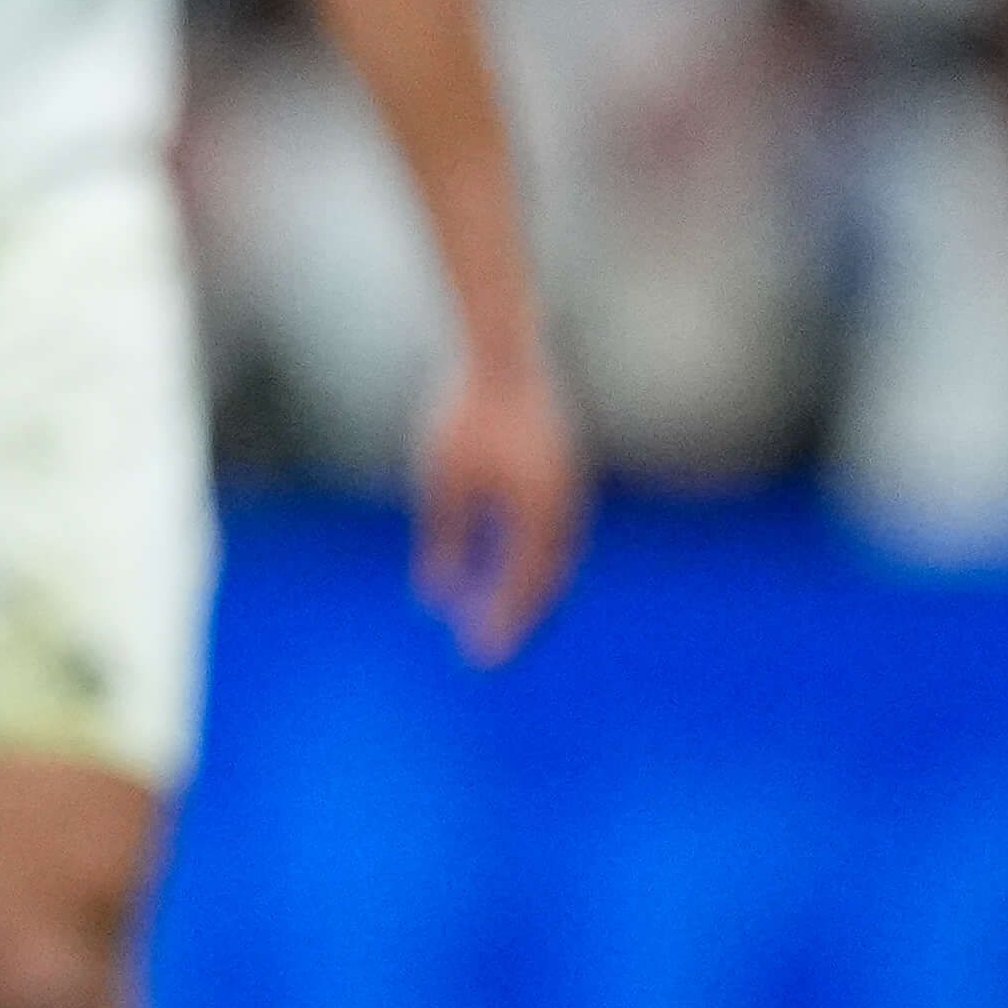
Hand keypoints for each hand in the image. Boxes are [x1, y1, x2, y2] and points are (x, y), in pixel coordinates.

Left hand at [408, 333, 587, 665]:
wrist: (501, 352)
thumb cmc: (465, 415)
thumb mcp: (444, 482)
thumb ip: (445, 540)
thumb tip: (437, 598)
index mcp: (541, 512)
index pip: (525, 585)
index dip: (504, 622)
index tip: (481, 655)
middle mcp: (566, 504)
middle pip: (548, 576)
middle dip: (520, 613)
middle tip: (493, 646)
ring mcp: (571, 485)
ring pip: (557, 552)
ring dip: (531, 586)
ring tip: (503, 613)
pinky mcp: (564, 469)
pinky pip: (555, 526)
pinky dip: (535, 553)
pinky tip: (511, 561)